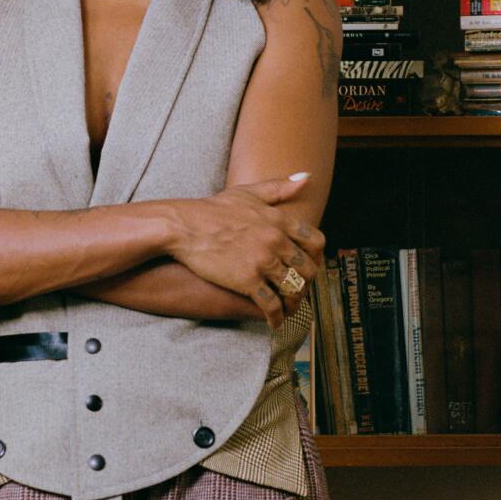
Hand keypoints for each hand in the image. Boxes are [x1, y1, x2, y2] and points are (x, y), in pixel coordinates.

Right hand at [160, 173, 324, 325]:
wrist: (184, 226)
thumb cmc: (212, 209)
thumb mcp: (249, 193)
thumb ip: (279, 187)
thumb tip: (307, 177)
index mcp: (279, 221)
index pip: (315, 242)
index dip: (316, 257)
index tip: (309, 265)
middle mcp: (276, 241)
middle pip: (307, 268)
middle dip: (307, 283)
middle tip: (300, 290)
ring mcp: (263, 261)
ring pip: (292, 288)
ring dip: (293, 302)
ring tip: (288, 308)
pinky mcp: (247, 281)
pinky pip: (271, 304)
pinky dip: (276, 317)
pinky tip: (274, 322)